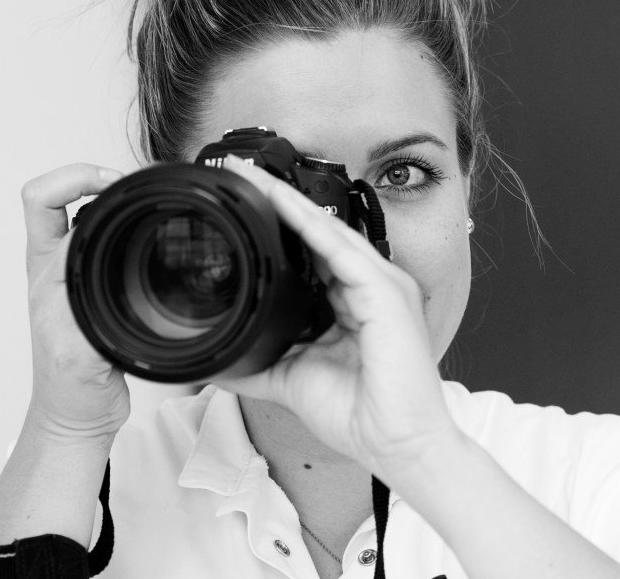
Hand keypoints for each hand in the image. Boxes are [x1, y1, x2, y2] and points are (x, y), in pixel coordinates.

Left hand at [19, 163, 130, 442]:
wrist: (78, 414)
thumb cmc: (71, 387)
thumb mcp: (81, 352)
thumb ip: (86, 315)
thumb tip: (92, 274)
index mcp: (47, 272)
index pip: (43, 201)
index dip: (76, 179)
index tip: (113, 184)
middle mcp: (56, 266)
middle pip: (54, 195)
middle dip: (89, 175)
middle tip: (127, 181)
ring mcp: (73, 274)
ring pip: (77, 214)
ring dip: (103, 197)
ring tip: (136, 196)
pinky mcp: (93, 286)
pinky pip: (101, 240)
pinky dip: (122, 224)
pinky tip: (145, 234)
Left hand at [214, 155, 464, 478]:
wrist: (398, 445)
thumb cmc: (362, 416)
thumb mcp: (293, 379)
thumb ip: (261, 360)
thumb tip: (220, 357)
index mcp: (355, 302)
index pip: (314, 251)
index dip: (280, 224)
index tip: (245, 202)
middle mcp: (372, 286)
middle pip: (320, 231)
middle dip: (280, 200)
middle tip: (241, 173)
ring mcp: (383, 285)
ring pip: (329, 230)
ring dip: (290, 202)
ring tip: (254, 177)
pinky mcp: (387, 292)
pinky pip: (342, 250)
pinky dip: (310, 226)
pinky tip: (283, 205)